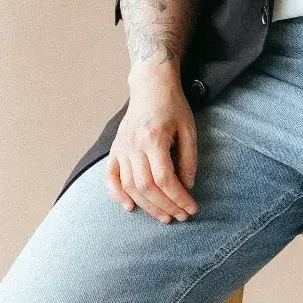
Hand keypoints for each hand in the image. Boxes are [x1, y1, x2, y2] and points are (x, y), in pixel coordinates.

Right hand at [105, 63, 198, 222]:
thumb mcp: (189, 130)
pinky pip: (110, 176)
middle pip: (147, 186)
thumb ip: (188, 159)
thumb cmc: (173, 107)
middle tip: (181, 216)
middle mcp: (133, 145)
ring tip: (164, 216)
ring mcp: (121, 148)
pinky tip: (130, 207)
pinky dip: (117, 194)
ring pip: (130, 186)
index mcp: (154, 139)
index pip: (165, 178)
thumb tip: (187, 186)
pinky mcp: (115, 149)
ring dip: (147, 206)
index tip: (191, 208)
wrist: (150, 87)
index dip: (179, 197)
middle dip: (165, 206)